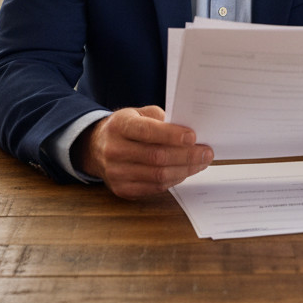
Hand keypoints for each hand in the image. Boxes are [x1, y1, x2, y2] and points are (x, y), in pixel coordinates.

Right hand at [72, 105, 212, 199]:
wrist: (96, 147)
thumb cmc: (125, 127)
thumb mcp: (138, 113)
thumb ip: (160, 118)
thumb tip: (188, 129)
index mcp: (120, 126)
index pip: (147, 131)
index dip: (171, 135)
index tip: (193, 136)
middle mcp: (115, 150)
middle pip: (156, 157)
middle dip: (186, 156)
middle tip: (206, 153)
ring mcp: (116, 173)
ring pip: (157, 176)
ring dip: (184, 170)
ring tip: (201, 163)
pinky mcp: (121, 189)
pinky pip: (154, 188)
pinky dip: (174, 180)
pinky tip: (185, 172)